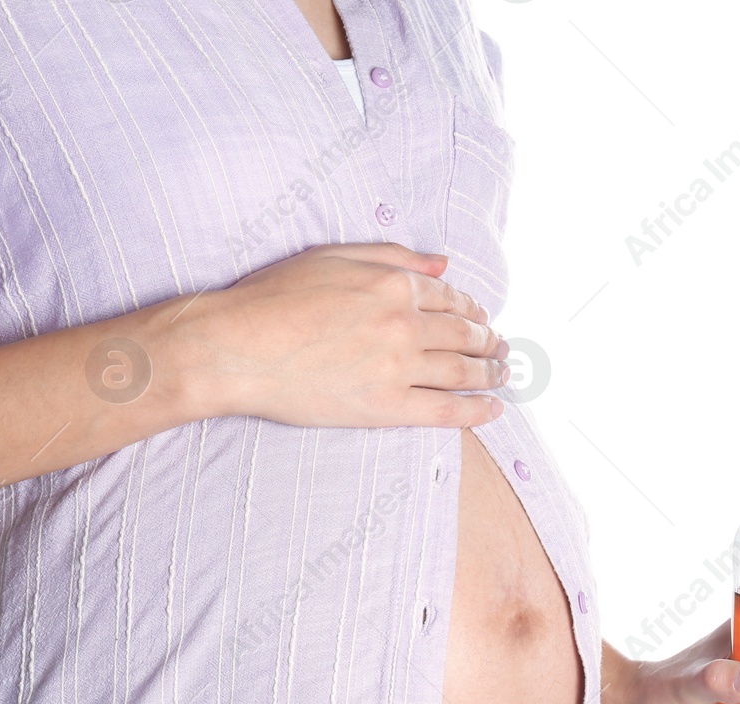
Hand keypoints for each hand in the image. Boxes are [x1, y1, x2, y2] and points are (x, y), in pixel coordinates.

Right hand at [171, 243, 508, 427]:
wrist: (236, 346)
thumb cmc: (272, 297)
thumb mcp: (333, 256)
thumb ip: (393, 256)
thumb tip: (443, 264)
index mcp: (394, 283)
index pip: (451, 297)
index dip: (472, 309)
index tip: (481, 318)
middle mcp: (404, 323)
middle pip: (464, 334)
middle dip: (490, 341)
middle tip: (502, 348)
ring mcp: (397, 367)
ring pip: (462, 371)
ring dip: (490, 373)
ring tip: (502, 375)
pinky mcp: (385, 407)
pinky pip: (445, 411)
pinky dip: (475, 411)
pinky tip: (492, 411)